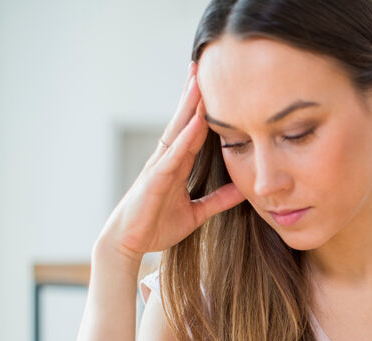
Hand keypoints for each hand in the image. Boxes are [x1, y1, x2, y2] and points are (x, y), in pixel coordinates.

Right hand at [97, 62, 244, 264]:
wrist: (129, 244)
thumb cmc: (157, 226)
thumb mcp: (197, 213)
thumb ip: (218, 200)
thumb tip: (242, 191)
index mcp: (178, 164)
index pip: (194, 129)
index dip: (204, 108)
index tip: (216, 85)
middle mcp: (167, 159)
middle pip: (183, 120)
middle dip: (193, 94)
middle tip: (202, 64)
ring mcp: (159, 167)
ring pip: (177, 130)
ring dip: (188, 106)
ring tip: (198, 81)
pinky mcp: (155, 180)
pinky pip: (172, 155)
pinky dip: (185, 138)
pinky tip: (196, 122)